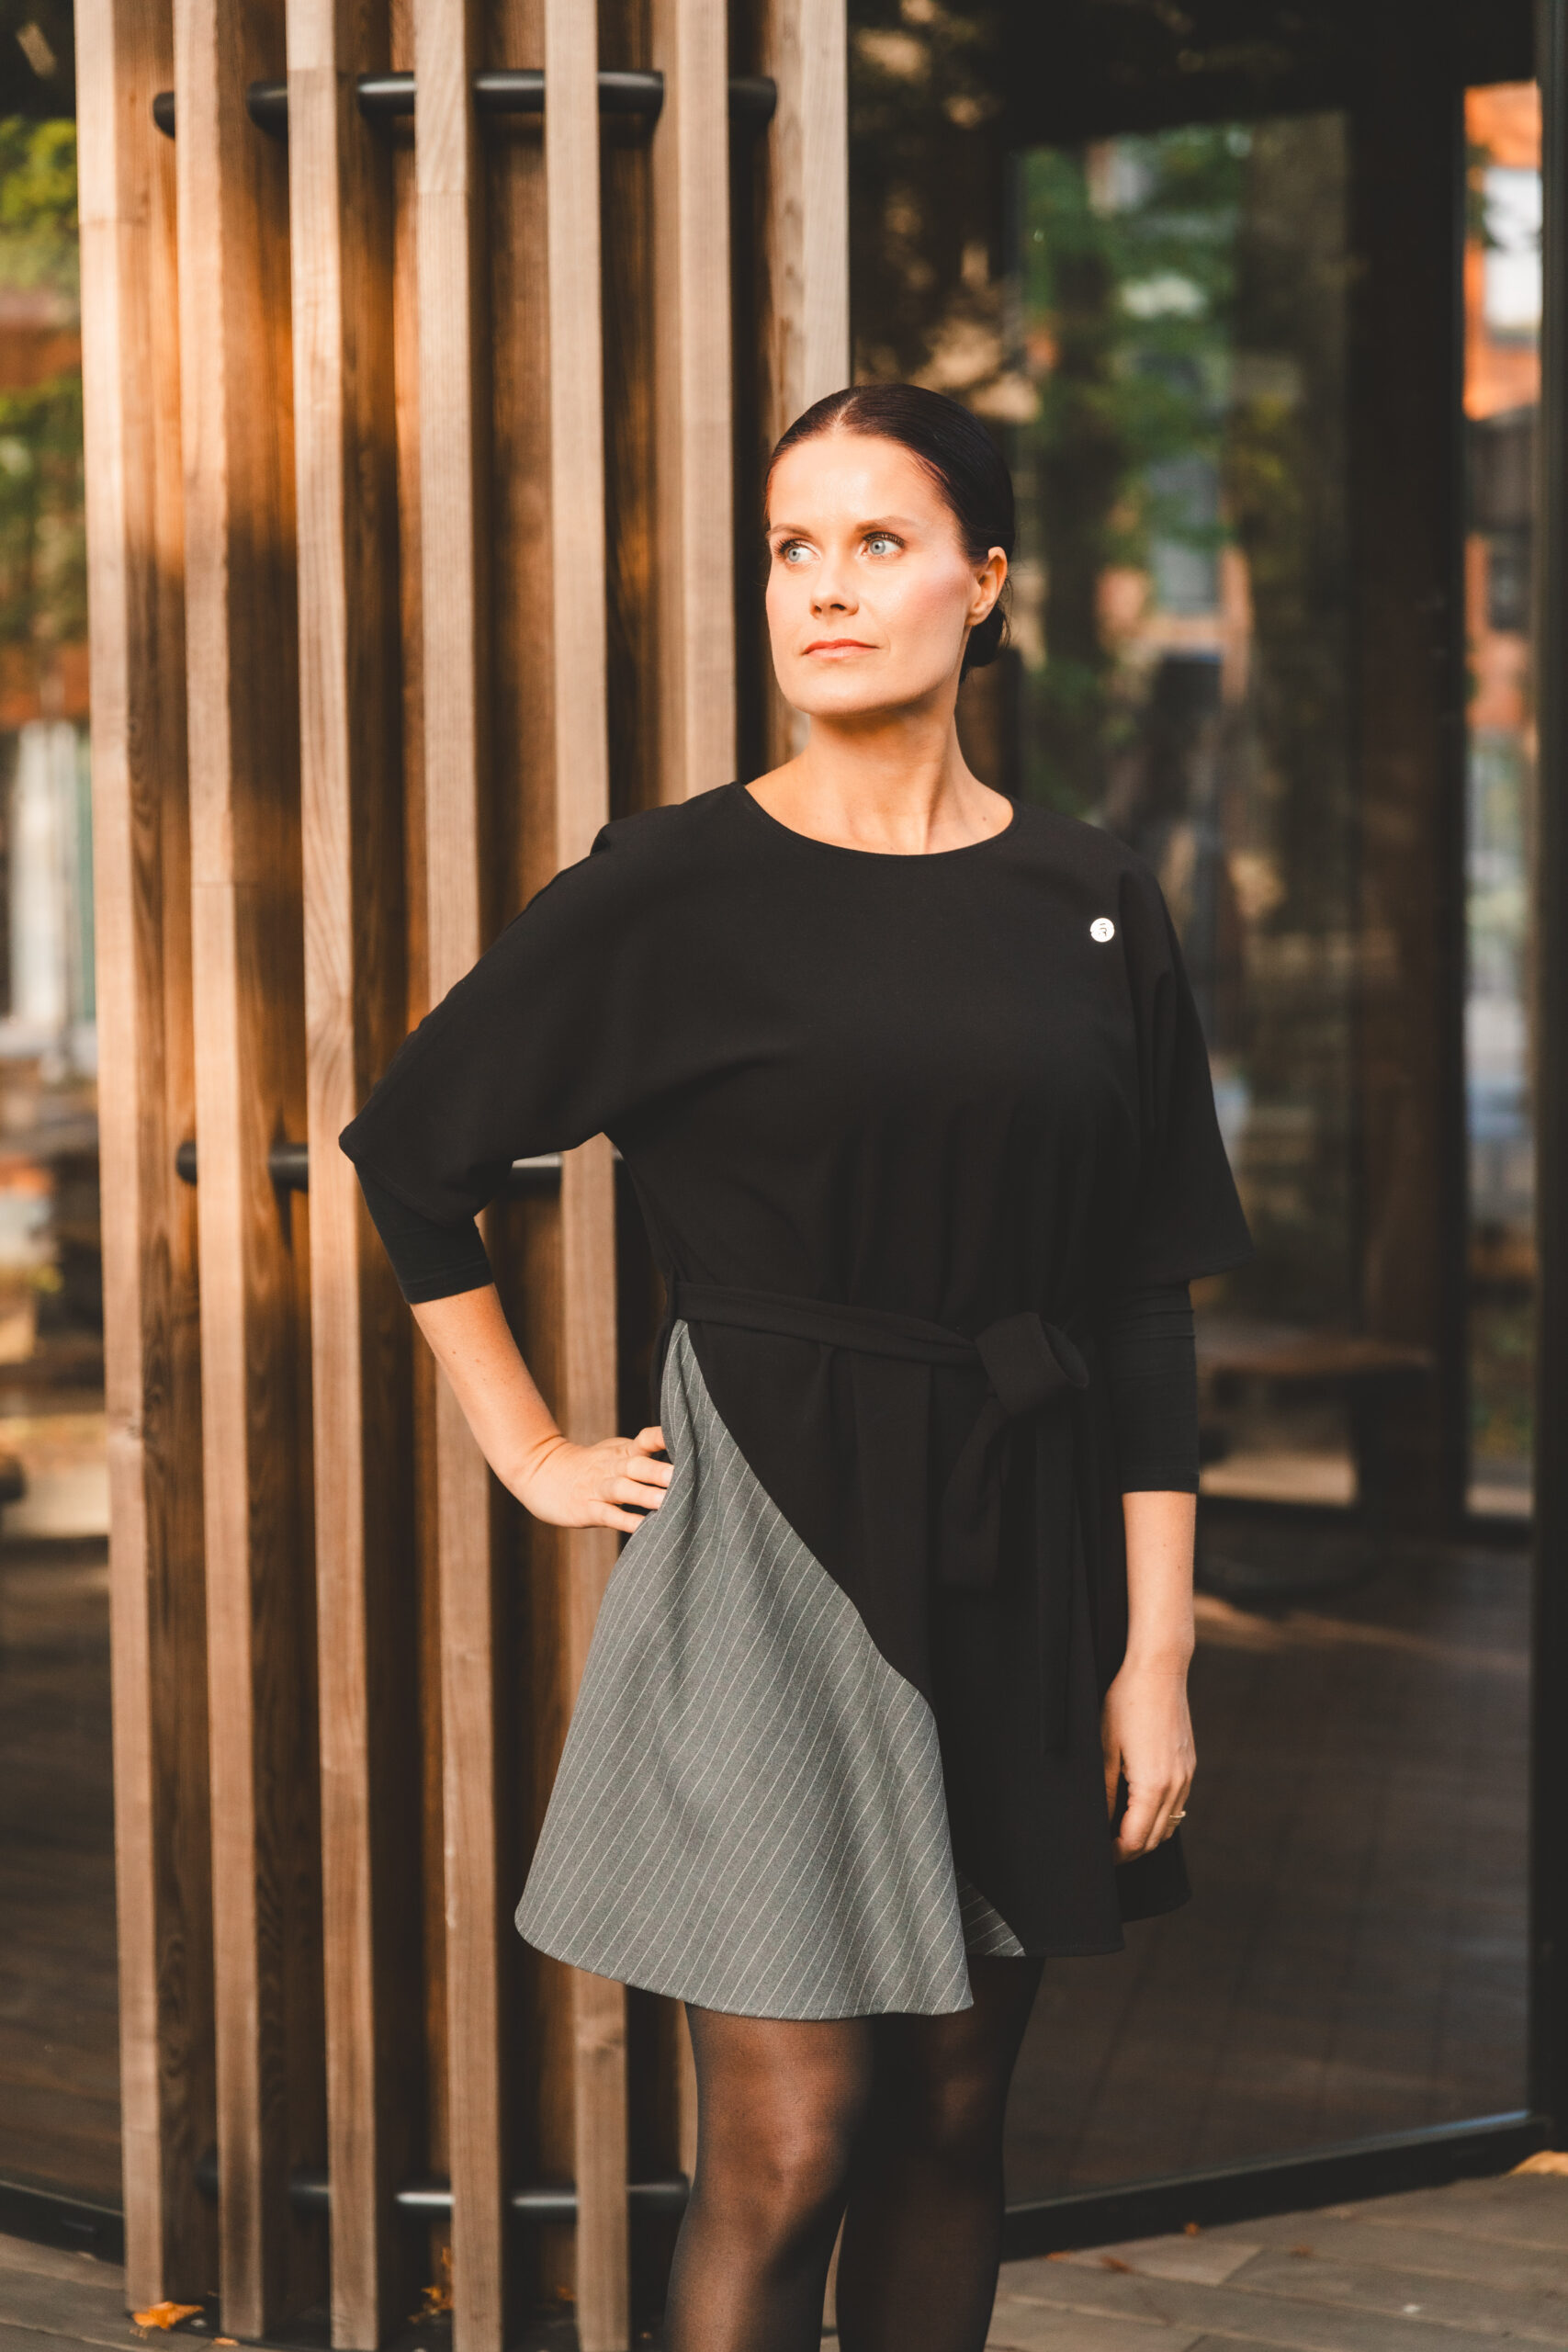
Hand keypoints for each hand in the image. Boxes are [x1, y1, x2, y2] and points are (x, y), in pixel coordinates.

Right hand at [512, 1426, 671, 1532]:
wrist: (541, 1473)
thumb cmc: (590, 1467)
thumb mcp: (615, 1454)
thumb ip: (645, 1457)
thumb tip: (686, 1463)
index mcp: (623, 1452)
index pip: (646, 1439)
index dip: (664, 1438)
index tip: (687, 1439)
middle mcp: (612, 1467)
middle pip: (637, 1465)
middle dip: (659, 1471)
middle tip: (683, 1474)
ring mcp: (597, 1488)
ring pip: (623, 1489)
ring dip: (645, 1495)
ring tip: (666, 1502)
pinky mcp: (586, 1509)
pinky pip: (608, 1514)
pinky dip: (625, 1520)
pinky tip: (642, 1527)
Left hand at [1101, 1656, 1194, 1862]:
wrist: (1159, 1670)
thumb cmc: (1126, 1703)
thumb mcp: (1104, 1749)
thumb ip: (1105, 1791)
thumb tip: (1100, 1823)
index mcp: (1153, 1786)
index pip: (1135, 1840)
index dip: (1115, 1853)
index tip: (1098, 1854)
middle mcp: (1176, 1786)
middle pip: (1154, 1839)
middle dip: (1130, 1850)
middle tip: (1105, 1849)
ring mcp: (1186, 1776)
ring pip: (1169, 1825)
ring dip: (1146, 1835)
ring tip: (1119, 1831)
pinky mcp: (1189, 1766)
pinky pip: (1178, 1805)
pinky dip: (1159, 1817)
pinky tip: (1139, 1808)